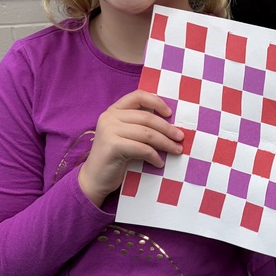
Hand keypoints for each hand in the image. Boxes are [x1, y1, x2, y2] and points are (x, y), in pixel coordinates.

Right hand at [78, 91, 184, 206]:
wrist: (95, 179)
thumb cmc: (115, 157)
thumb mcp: (126, 135)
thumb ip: (139, 125)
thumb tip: (172, 125)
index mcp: (113, 110)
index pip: (138, 96)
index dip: (156, 102)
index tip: (170, 113)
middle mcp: (109, 117)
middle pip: (147, 118)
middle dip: (167, 128)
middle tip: (180, 138)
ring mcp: (109, 130)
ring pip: (147, 133)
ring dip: (165, 143)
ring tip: (177, 150)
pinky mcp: (112, 146)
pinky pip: (142, 148)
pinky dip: (154, 156)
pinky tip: (159, 163)